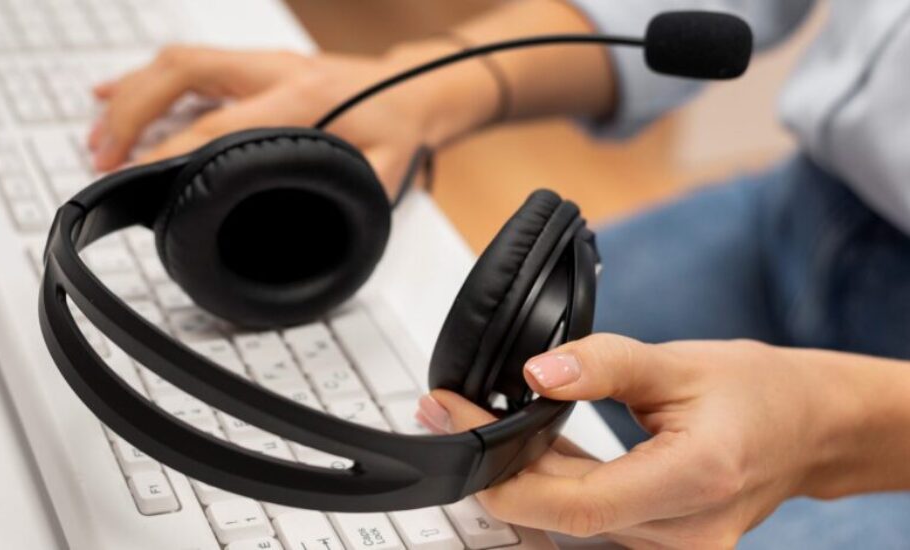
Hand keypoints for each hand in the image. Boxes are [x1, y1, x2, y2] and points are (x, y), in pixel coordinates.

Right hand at [87, 42, 498, 194]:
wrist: (415, 88)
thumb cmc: (397, 130)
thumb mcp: (382, 173)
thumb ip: (342, 197)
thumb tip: (304, 236)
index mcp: (303, 98)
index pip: (222, 121)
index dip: (172, 147)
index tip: (136, 172)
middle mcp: (274, 71)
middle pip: (183, 73)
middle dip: (132, 113)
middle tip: (102, 156)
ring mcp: (259, 63)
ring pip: (177, 62)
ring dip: (130, 96)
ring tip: (96, 139)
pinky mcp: (249, 65)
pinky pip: (185, 63)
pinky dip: (142, 80)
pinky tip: (108, 95)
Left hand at [416, 334, 853, 547]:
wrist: (810, 428)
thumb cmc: (759, 393)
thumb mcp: (678, 362)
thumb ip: (604, 364)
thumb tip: (538, 373)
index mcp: (694, 480)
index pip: (572, 504)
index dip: (502, 471)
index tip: (456, 418)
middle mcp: (684, 532)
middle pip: (560, 514)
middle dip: (496, 465)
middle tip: (450, 411)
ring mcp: (673, 547)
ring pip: (569, 520)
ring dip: (520, 475)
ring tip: (480, 422)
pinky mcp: (661, 544)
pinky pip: (589, 520)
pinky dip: (553, 485)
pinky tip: (528, 447)